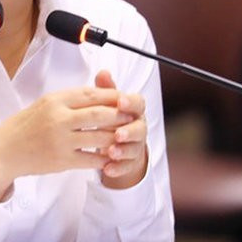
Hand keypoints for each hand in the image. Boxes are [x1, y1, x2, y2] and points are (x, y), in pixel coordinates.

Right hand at [0, 70, 146, 199]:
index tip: (124, 98)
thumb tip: (99, 93)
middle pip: (99, 114)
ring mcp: (61, 140)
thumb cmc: (25, 126)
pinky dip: (104, 157)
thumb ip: (71, 99)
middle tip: (132, 116)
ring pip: (99, 137)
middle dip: (120, 115)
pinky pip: (91, 159)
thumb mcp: (45, 103)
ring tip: (126, 136)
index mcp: (55, 100)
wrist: (4, 151)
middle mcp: (58, 118)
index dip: (113, 96)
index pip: (91, 94)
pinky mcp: (62, 160)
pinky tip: (112, 155)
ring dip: (117, 137)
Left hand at [94, 70, 147, 189]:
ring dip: (123, 150)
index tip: (120, 102)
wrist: (116, 141)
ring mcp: (135, 145)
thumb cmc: (111, 117)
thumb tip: (103, 72)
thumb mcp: (106, 102)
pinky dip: (117, 168)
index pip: (138, 103)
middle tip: (118, 134)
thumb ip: (106, 89)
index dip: (131, 102)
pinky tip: (107, 169)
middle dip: (129, 131)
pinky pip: (126, 166)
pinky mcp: (129, 162)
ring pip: (134, 148)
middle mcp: (138, 127)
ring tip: (111, 152)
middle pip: (139, 128)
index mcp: (133, 109)